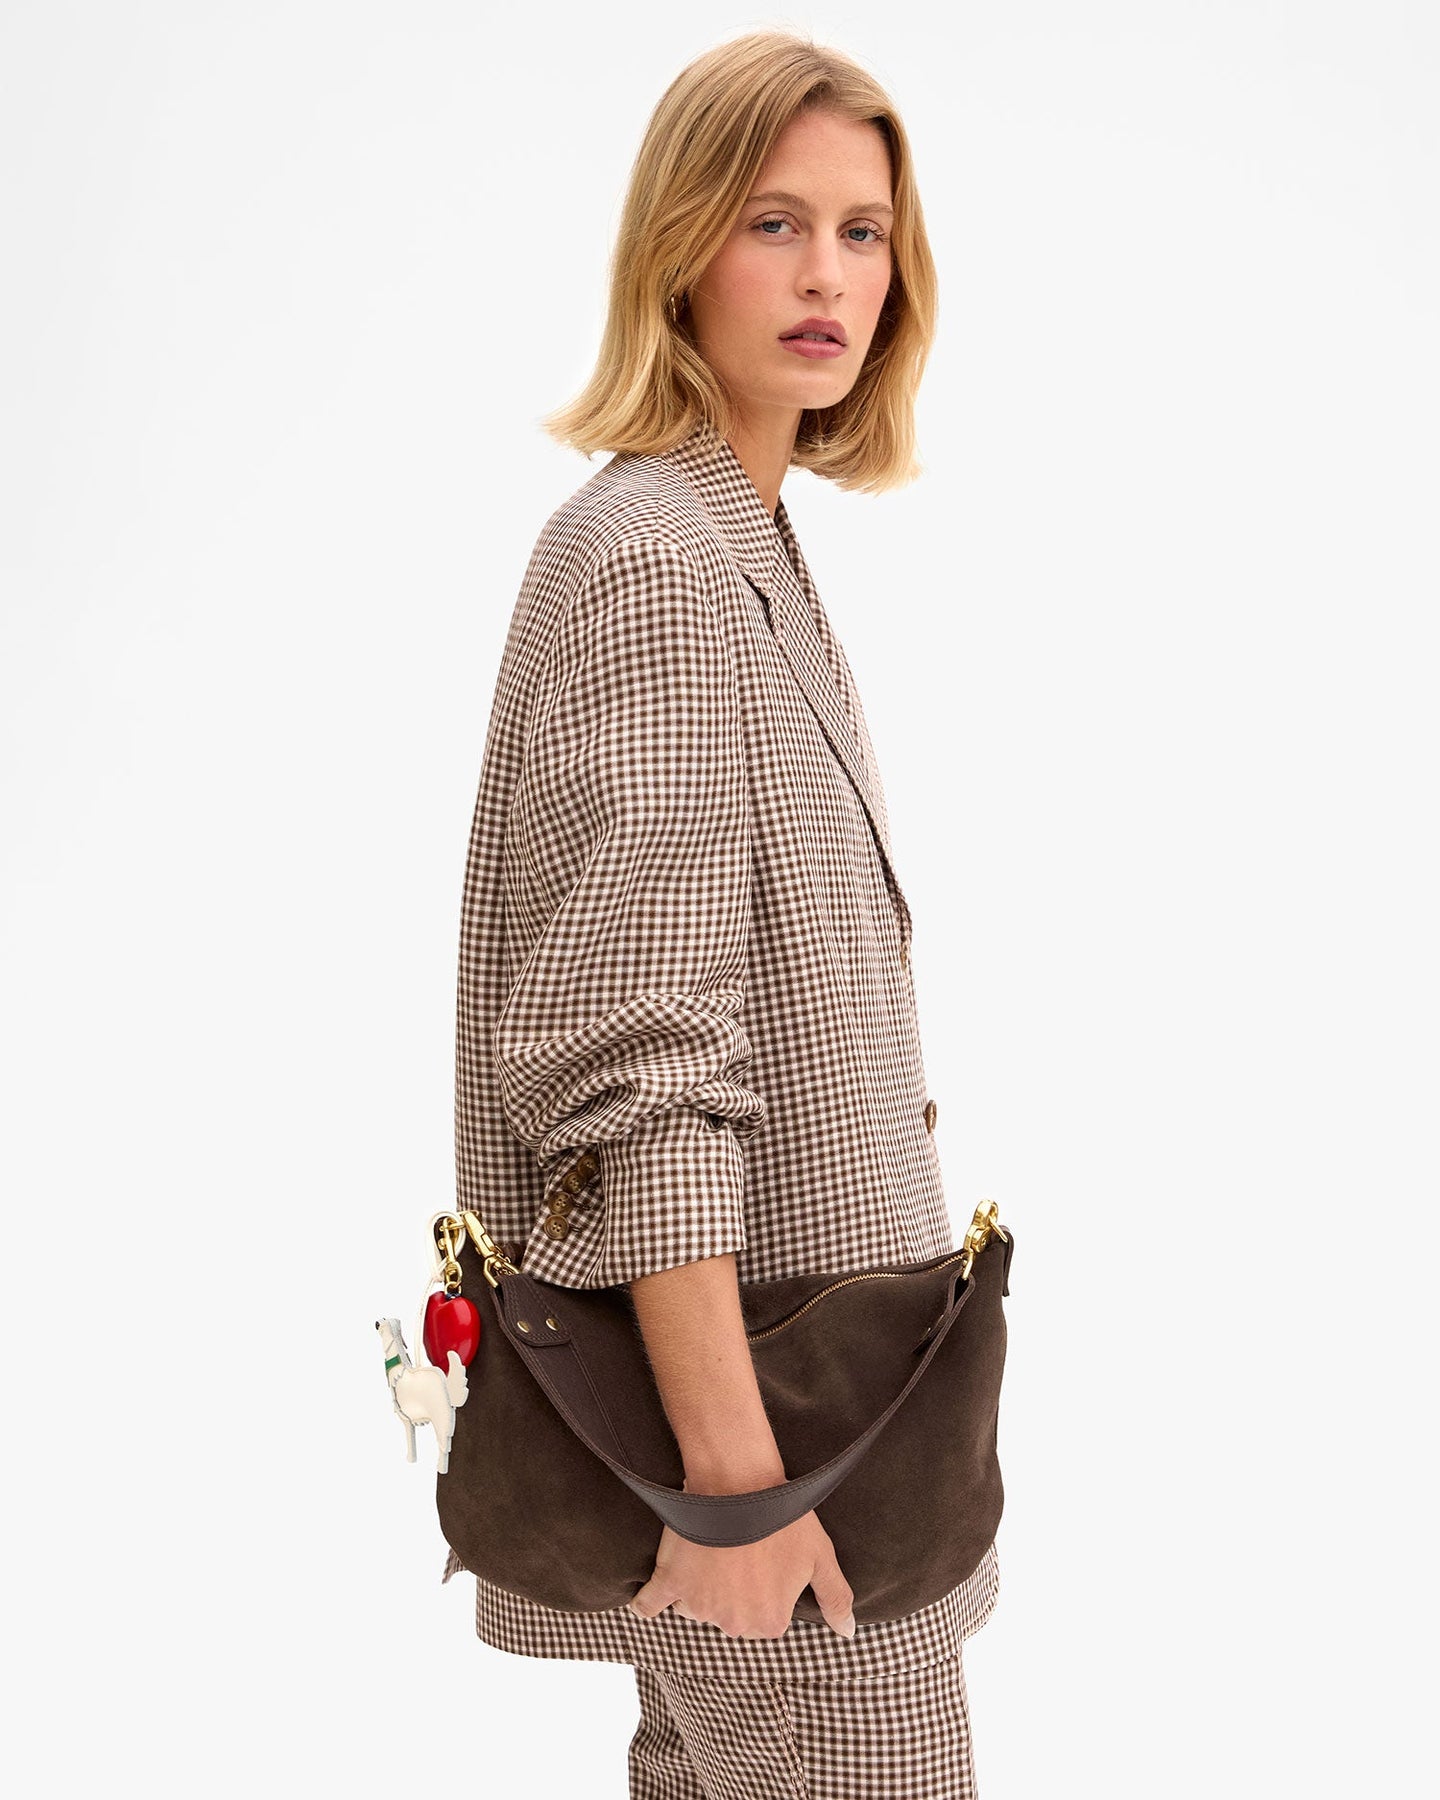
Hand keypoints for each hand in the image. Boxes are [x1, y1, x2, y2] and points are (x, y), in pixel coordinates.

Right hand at [626, 1484, 856, 1640]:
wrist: (739, 1484)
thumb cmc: (784, 1519)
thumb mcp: (820, 1557)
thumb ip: (836, 1598)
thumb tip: (847, 1633)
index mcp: (770, 1621)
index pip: (767, 1617)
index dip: (766, 1588)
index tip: (764, 1562)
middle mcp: (734, 1623)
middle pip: (731, 1615)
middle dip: (733, 1591)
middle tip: (738, 1554)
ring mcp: (699, 1607)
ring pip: (696, 1607)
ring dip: (700, 1588)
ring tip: (710, 1552)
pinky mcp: (670, 1585)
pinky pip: (651, 1604)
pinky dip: (648, 1602)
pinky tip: (646, 1600)